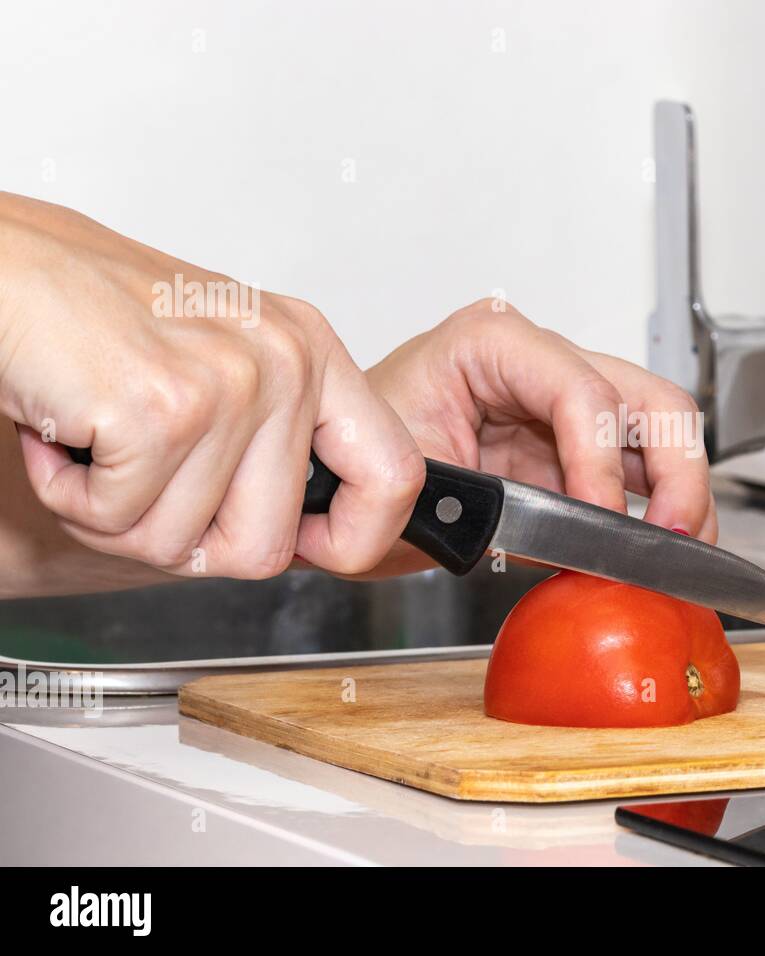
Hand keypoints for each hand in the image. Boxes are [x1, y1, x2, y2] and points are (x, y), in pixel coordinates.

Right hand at [0, 192, 424, 578]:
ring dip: (116, 515)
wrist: (3, 266)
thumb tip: (310, 537)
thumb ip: (276, 441)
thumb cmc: (98, 317)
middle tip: (142, 483)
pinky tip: (68, 433)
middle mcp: (286, 363)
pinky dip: (72, 498)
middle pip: (266, 548)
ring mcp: (229, 386)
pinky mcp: (160, 411)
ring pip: (182, 545)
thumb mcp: (224, 364)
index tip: (315, 547)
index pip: (394, 475)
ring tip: (98, 440)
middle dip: (187, 543)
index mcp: (314, 353)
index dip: (358, 539)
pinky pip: (117, 522)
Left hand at [365, 299, 715, 574]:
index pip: (582, 392)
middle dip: (675, 470)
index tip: (602, 523)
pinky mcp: (572, 446)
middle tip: (676, 534)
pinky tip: (654, 548)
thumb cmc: (348, 461)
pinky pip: (637, 469)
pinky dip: (656, 508)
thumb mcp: (402, 486)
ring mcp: (562, 402)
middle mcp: (538, 361)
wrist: (328, 478)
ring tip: (679, 548)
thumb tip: (573, 541)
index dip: (601, 462)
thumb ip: (490, 509)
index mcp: (490, 344)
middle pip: (647, 399)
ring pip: (659, 430)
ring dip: (681, 490)